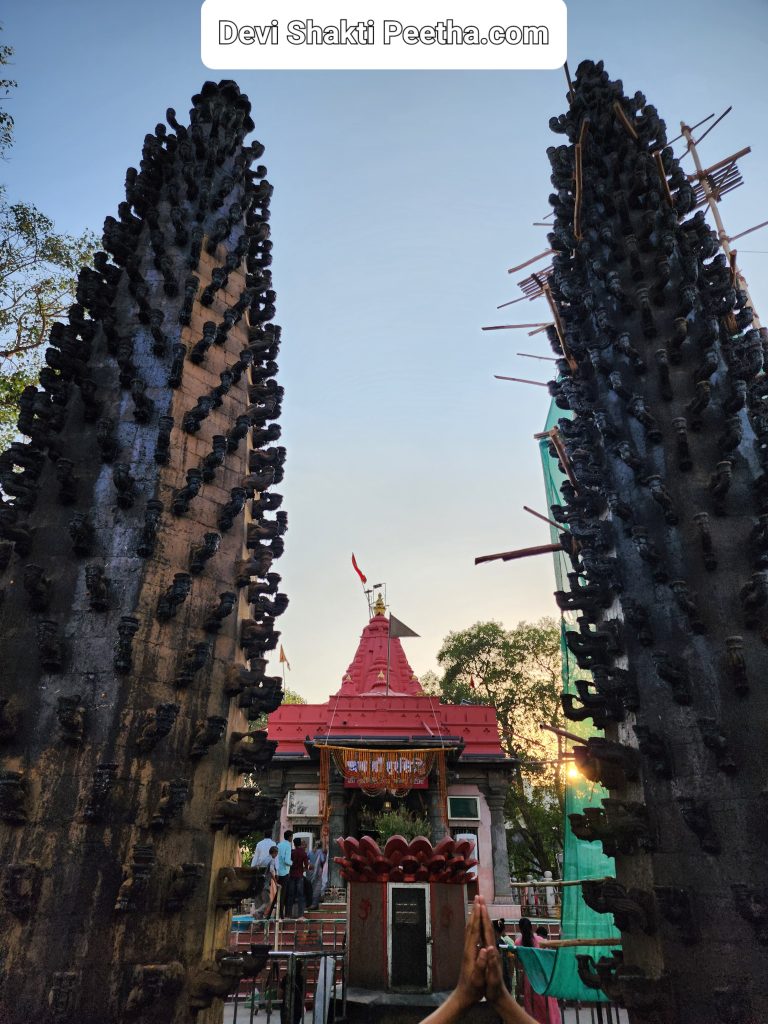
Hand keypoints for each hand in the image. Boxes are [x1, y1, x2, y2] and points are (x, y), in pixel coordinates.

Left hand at [454, 895, 495, 1010]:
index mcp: (471, 952)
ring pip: (470, 928)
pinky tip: (475, 924)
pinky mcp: (469, 953)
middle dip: (475, 911)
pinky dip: (474, 925)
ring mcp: (467, 950)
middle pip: (471, 925)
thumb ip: (482, 964)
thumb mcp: (478, 978)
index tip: (481, 904)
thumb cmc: (473, 988)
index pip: (475, 930)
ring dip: (474, 916)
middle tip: (478, 896)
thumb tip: (486, 949)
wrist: (463, 995)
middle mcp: (468, 948)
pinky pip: (471, 934)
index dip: (478, 916)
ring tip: (476, 905)